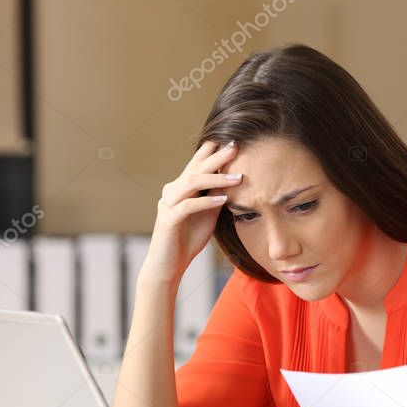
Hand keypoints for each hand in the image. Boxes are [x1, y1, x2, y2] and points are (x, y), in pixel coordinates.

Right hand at [142, 141, 242, 283]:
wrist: (169, 264)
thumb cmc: (188, 238)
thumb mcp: (209, 214)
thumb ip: (217, 196)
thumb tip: (234, 179)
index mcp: (181, 187)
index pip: (197, 164)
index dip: (212, 152)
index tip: (232, 142)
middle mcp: (173, 191)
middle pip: (196, 168)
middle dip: (217, 157)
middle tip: (235, 146)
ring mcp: (169, 203)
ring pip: (192, 183)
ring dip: (216, 178)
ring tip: (238, 176)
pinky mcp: (169, 219)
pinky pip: (189, 206)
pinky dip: (207, 201)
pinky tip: (224, 199)